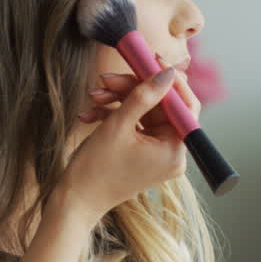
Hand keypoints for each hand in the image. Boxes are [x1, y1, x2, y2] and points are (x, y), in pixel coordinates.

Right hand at [62, 63, 197, 219]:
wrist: (74, 201)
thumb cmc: (96, 169)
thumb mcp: (118, 125)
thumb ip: (143, 95)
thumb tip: (166, 73)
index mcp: (174, 150)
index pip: (185, 105)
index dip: (169, 80)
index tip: (151, 60)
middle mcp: (172, 153)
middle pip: (161, 106)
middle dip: (132, 89)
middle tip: (107, 78)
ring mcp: (157, 154)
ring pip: (144, 112)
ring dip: (118, 100)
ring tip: (94, 96)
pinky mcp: (142, 153)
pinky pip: (135, 124)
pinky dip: (115, 115)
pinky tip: (91, 113)